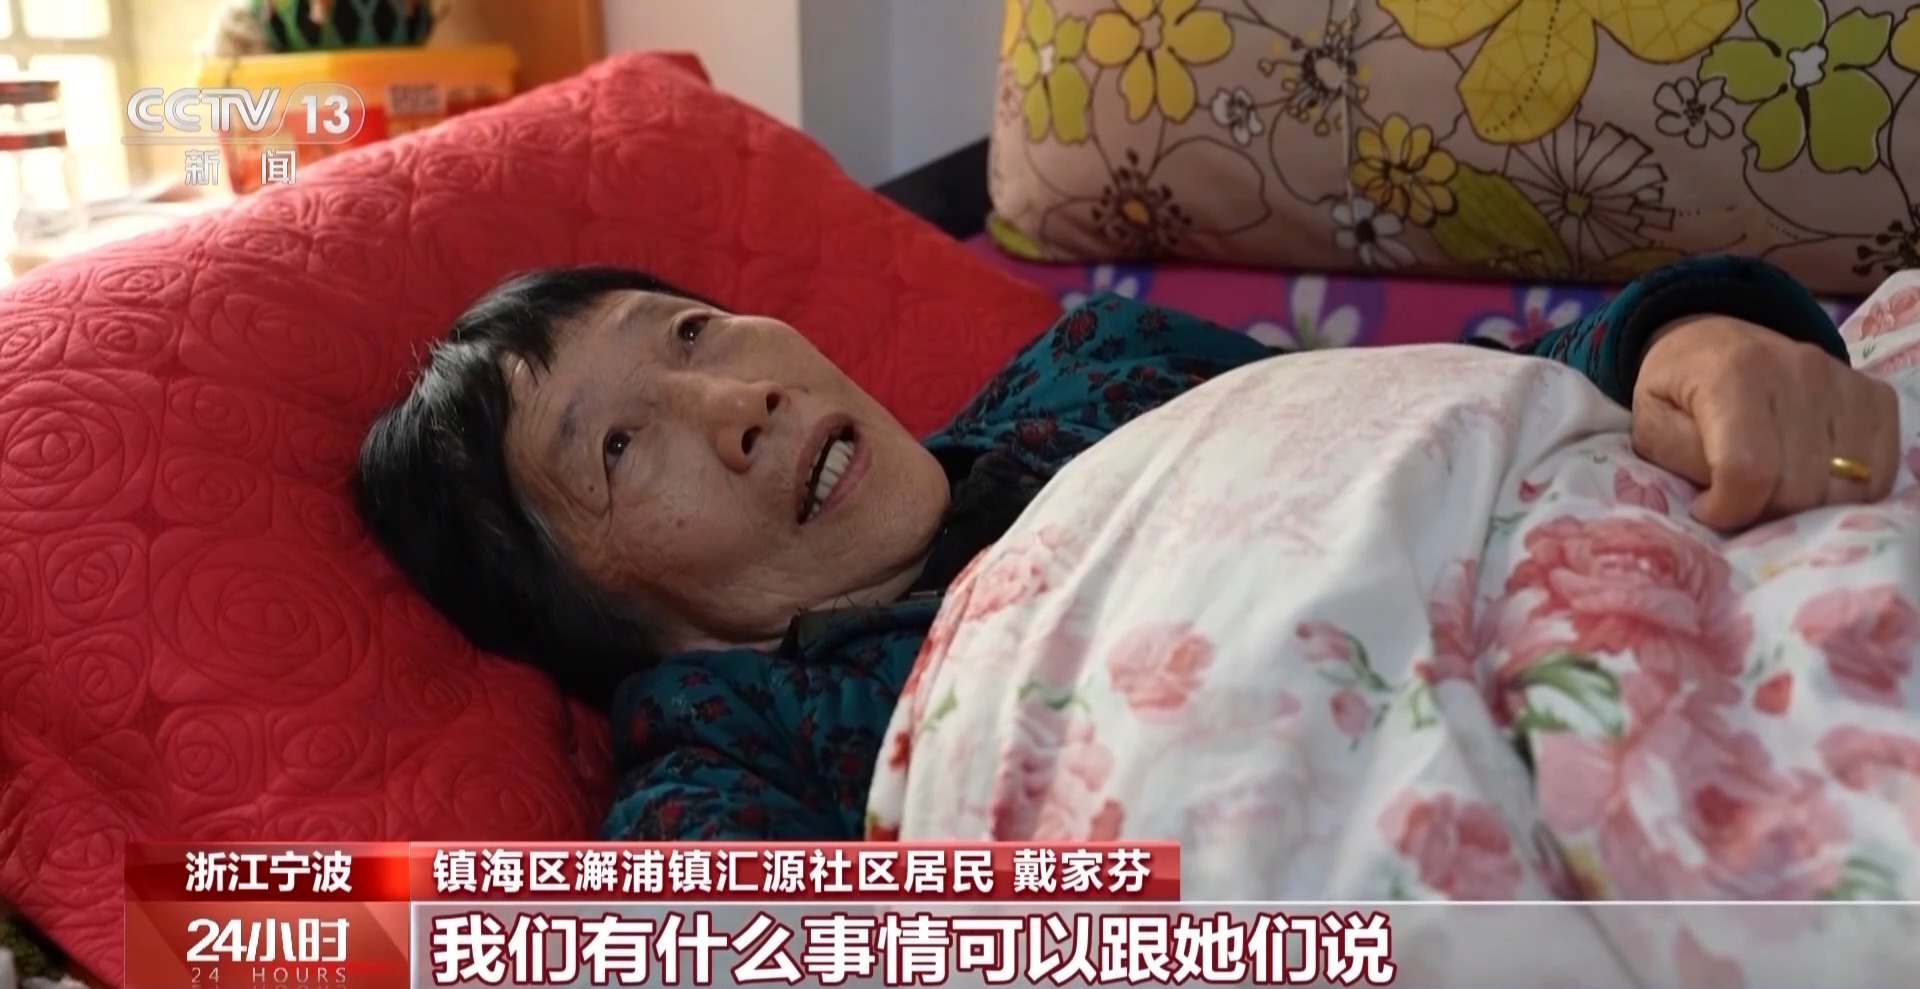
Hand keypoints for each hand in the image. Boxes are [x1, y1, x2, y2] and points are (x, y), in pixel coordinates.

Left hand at [1631, 315, 1899, 529]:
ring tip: (1771, 485)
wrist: (1712, 340)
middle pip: (1800, 488)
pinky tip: (1810, 476)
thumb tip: (1728, 499)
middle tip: (1738, 496)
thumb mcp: (1651, 424)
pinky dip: (1845, 490)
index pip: (1749, 471)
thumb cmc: (1677, 389)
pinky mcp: (1875, 396)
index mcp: (1734, 375)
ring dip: (1805, 505)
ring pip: (1844, 487)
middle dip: (1764, 511)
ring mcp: (1844, 382)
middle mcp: (1799, 372)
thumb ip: (1683, 461)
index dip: (1730, 509)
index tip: (1709, 508)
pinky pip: (1878, 473)